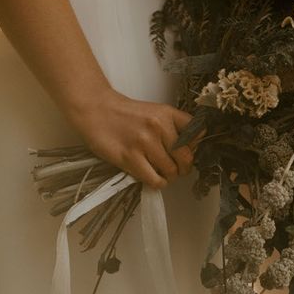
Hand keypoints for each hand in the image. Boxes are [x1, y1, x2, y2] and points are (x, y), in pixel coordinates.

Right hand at [69, 87, 200, 188]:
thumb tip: (191, 148)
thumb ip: (173, 127)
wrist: (96, 111)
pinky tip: (155, 179)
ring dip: (170, 177)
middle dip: (184, 168)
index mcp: (167, 113)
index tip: (189, 152)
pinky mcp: (130, 158)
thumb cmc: (126, 115)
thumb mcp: (154, 112)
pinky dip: (158, 183)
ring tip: (162, 173)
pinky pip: (154, 179)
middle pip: (186, 157)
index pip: (197, 132)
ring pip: (171, 171)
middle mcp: (159, 127)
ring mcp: (145, 143)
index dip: (196, 146)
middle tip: (177, 169)